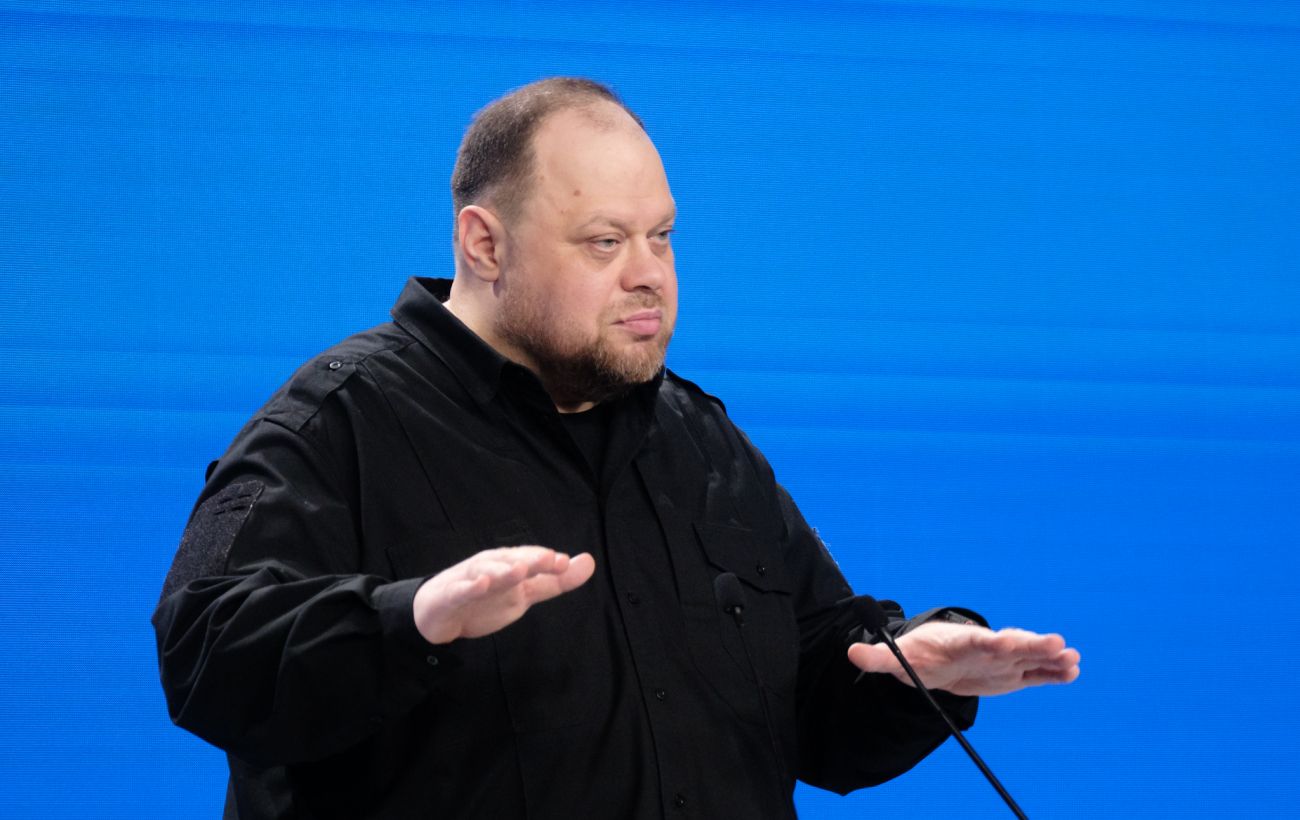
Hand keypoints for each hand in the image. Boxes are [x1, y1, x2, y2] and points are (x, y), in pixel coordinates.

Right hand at [412, 546, 595, 644]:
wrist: (439, 613)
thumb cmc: (485, 597)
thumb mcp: (525, 593)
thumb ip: (555, 581)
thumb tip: (588, 562)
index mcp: (509, 564)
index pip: (530, 558)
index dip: (547, 561)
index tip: (566, 563)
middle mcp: (490, 566)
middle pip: (511, 560)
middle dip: (530, 559)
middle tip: (550, 560)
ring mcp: (469, 579)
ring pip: (486, 571)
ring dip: (503, 569)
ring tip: (519, 570)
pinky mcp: (450, 595)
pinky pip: (460, 590)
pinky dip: (469, 587)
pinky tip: (481, 585)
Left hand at [846, 621, 1080, 696]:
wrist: (934, 658)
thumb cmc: (918, 653)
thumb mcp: (896, 656)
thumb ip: (877, 657)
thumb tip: (852, 651)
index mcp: (961, 642)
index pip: (980, 640)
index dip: (996, 641)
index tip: (1009, 640)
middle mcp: (987, 649)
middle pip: (1012, 646)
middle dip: (1034, 645)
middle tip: (1060, 645)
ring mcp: (1002, 660)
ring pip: (1028, 659)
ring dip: (1050, 659)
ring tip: (1074, 662)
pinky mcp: (1011, 674)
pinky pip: (1034, 673)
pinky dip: (1051, 672)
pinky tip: (1072, 673)